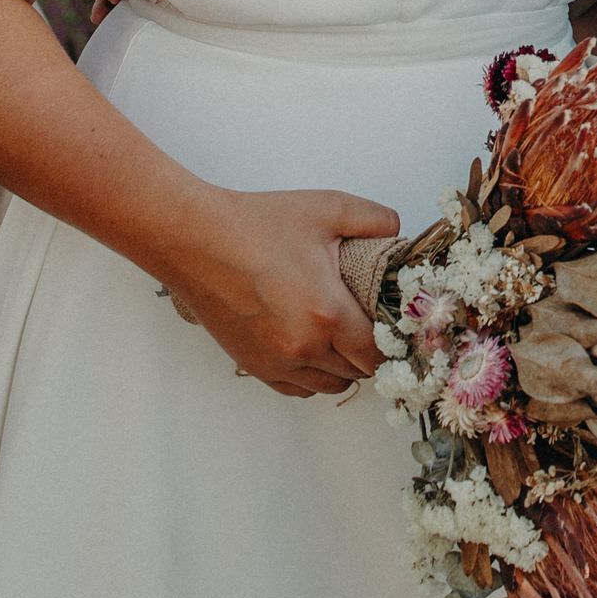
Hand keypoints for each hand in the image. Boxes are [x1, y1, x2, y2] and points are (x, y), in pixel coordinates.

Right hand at [159, 187, 399, 396]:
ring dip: (342, 366)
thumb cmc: (258, 225)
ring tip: (343, 334)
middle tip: (370, 322)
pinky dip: (312, 375)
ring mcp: (276, 362)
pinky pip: (297, 388)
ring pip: (328, 385)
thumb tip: (398, 232)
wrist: (198, 241)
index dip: (392, 341)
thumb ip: (376, 220)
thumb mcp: (328, 209)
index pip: (377, 352)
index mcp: (327, 313)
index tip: (394, 325)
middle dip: (370, 351)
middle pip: (356, 372)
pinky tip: (313, 347)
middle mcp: (303, 348)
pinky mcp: (254, 365)